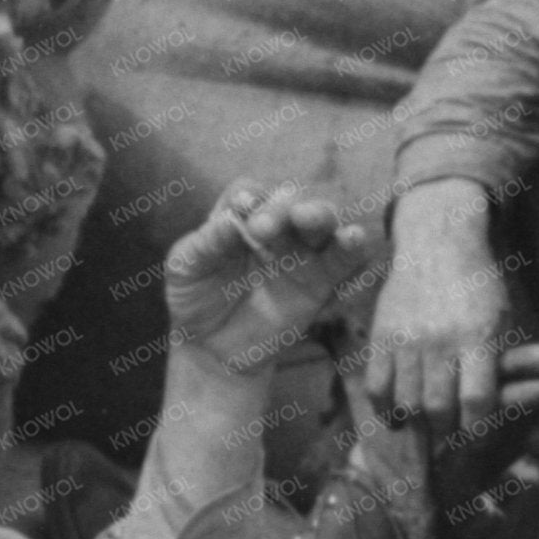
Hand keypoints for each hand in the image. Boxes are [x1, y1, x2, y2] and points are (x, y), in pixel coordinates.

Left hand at [162, 184, 371, 376]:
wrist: (213, 347)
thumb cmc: (195, 297)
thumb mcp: (184, 269)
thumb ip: (205, 244)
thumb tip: (228, 222)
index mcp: (241, 216)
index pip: (252, 192)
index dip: (250, 197)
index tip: (241, 209)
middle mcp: (277, 227)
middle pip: (294, 199)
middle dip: (284, 206)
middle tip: (263, 228)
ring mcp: (303, 253)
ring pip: (325, 223)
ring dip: (322, 215)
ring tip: (313, 218)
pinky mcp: (323, 283)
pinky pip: (346, 262)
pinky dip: (354, 249)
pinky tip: (354, 240)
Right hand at [368, 187, 513, 435]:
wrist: (439, 245)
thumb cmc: (478, 288)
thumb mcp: (501, 320)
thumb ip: (495, 364)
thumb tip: (487, 413)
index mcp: (478, 338)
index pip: (477, 401)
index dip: (477, 430)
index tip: (477, 439)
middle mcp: (441, 342)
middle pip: (438, 409)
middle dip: (446, 433)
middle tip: (450, 436)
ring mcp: (407, 340)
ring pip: (406, 403)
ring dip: (417, 424)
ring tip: (425, 427)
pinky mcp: (381, 337)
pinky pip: (377, 386)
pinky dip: (384, 409)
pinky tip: (395, 416)